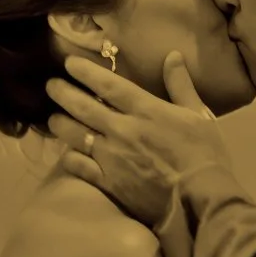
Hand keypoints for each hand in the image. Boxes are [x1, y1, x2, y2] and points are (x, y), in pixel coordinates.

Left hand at [49, 52, 233, 226]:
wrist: (200, 200)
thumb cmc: (205, 156)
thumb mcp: (199, 115)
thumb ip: (181, 85)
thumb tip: (173, 56)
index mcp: (144, 110)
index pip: (108, 84)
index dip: (85, 72)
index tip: (68, 63)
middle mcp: (122, 130)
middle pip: (83, 107)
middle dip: (63, 93)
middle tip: (50, 86)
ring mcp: (112, 157)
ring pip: (75, 135)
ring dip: (60, 124)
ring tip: (52, 118)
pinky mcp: (109, 183)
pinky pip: (80, 167)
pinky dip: (70, 158)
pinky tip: (66, 154)